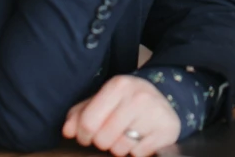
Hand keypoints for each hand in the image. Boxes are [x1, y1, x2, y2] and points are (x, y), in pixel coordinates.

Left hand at [63, 74, 180, 156]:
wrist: (164, 103)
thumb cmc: (126, 104)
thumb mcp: (103, 101)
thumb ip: (80, 114)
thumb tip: (67, 131)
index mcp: (118, 85)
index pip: (88, 122)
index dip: (83, 136)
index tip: (87, 136)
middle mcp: (138, 96)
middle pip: (103, 139)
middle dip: (103, 142)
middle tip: (111, 135)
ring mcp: (154, 112)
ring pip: (121, 148)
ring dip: (120, 148)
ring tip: (128, 136)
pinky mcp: (167, 129)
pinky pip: (138, 154)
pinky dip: (137, 152)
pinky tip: (142, 140)